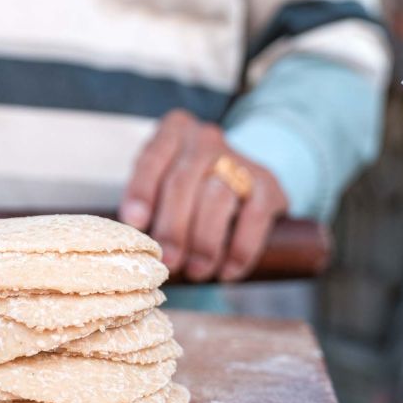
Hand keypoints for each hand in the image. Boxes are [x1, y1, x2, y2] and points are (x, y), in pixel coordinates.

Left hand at [119, 110, 286, 281]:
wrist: (238, 178)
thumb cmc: (184, 188)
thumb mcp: (160, 183)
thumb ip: (147, 204)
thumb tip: (136, 243)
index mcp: (173, 131)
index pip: (152, 159)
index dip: (141, 192)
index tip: (134, 223)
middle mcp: (205, 138)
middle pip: (183, 181)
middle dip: (173, 227)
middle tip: (168, 262)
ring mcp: (238, 157)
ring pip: (218, 197)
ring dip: (205, 242)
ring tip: (196, 271)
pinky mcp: (267, 182)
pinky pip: (255, 216)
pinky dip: (240, 249)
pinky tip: (227, 271)